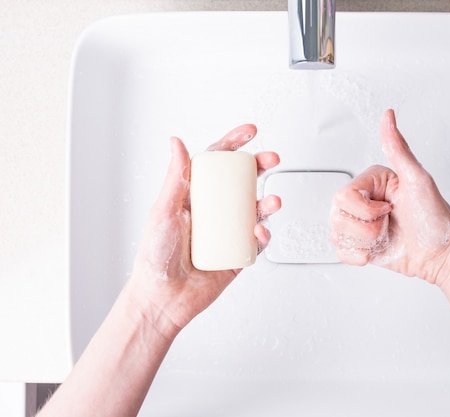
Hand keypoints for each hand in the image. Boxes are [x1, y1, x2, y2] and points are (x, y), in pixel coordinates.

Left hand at [129, 125, 280, 339]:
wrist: (162, 299)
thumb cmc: (155, 257)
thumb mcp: (164, 211)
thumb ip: (176, 178)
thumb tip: (177, 143)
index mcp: (194, 197)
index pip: (216, 164)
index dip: (233, 145)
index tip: (250, 133)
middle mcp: (213, 212)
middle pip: (241, 183)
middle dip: (259, 168)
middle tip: (272, 160)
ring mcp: (227, 233)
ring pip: (254, 210)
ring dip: (267, 203)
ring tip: (273, 202)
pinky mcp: (237, 254)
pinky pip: (256, 241)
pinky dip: (263, 235)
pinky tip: (259, 233)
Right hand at [330, 109, 449, 285]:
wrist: (441, 255)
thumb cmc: (435, 218)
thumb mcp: (418, 179)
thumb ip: (398, 148)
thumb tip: (388, 117)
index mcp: (371, 181)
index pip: (343, 195)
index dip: (365, 209)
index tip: (389, 208)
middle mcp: (362, 201)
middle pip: (336, 215)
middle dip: (366, 228)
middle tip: (388, 223)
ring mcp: (359, 223)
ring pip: (337, 234)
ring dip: (365, 241)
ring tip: (385, 235)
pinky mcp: (359, 244)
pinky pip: (341, 252)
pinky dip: (359, 255)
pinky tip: (377, 249)